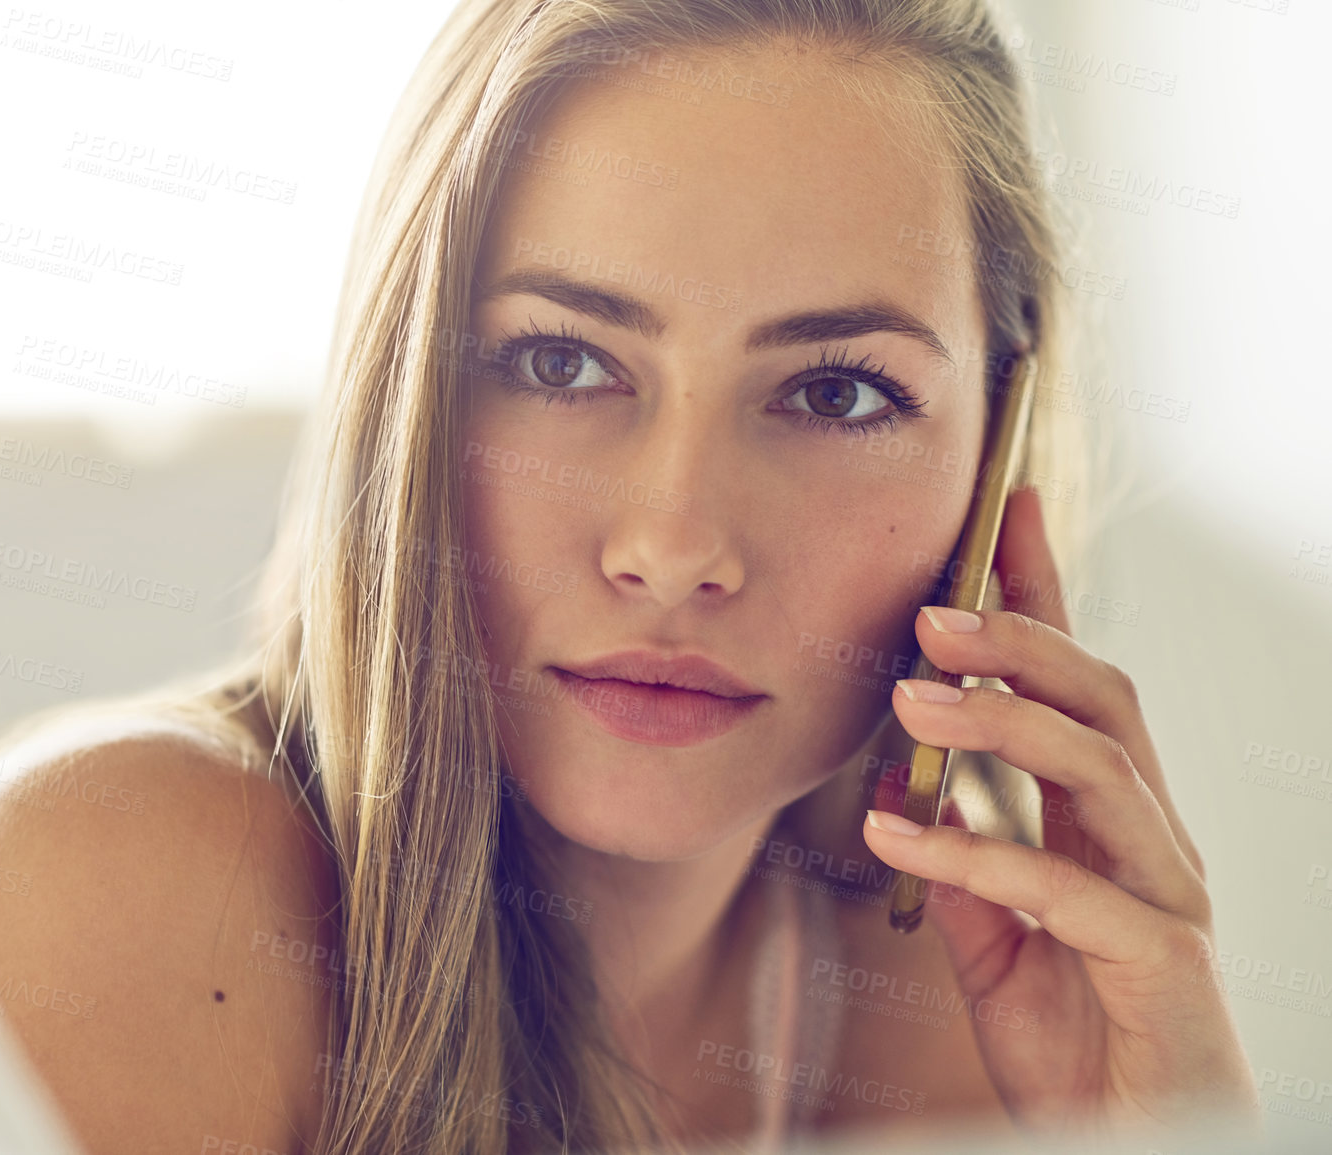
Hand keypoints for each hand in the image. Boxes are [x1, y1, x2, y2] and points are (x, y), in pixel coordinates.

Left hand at [861, 487, 1261, 1137]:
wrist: (1139, 1150)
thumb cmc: (1078, 1050)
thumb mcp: (994, 948)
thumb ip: (961, 871)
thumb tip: (899, 793)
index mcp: (1108, 827)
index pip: (1078, 687)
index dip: (1045, 596)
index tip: (1004, 513)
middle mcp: (1148, 843)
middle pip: (1104, 702)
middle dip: (1023, 638)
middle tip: (929, 609)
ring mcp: (1166, 897)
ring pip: (1101, 769)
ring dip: (1002, 722)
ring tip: (910, 698)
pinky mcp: (1159, 961)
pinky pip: (1066, 889)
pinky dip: (975, 854)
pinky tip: (896, 833)